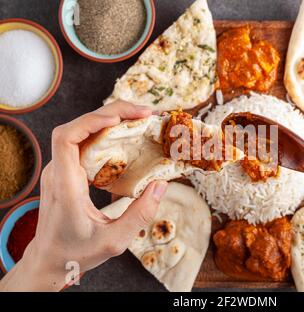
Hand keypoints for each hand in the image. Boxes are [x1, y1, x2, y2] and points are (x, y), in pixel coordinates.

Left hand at [0, 101, 167, 291]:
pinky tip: (125, 134)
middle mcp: (59, 171)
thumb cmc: (77, 252)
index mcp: (65, 185)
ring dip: (109, 120)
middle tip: (145, 113)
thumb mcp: (114, 240)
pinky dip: (106, 133)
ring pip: (82, 132)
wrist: (51, 259)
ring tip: (139, 118)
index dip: (91, 121)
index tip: (118, 119)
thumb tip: (161, 186)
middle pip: (78, 127)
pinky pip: (85, 143)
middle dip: (112, 113)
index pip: (66, 138)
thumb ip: (140, 214)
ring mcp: (61, 170)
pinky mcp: (67, 172)